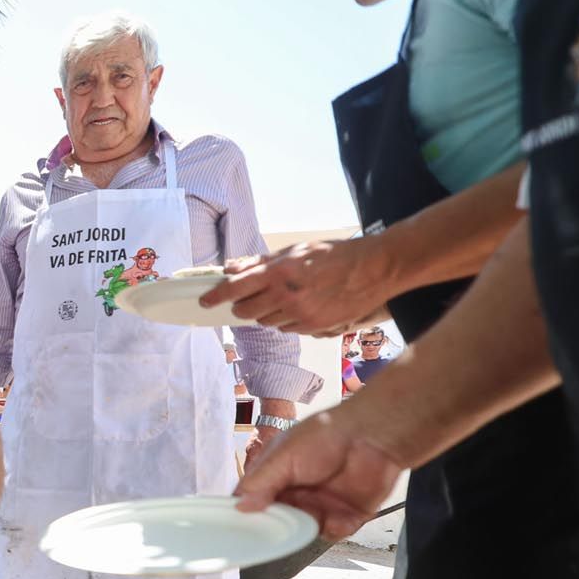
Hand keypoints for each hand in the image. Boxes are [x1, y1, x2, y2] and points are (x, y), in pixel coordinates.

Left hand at [201, 239, 393, 336]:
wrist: (374, 269)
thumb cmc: (334, 254)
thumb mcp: (294, 250)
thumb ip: (260, 263)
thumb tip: (231, 269)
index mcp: (278, 272)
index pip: (235, 288)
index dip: (216, 296)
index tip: (205, 301)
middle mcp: (285, 296)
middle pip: (245, 312)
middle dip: (241, 306)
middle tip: (246, 299)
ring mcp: (300, 314)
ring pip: (266, 322)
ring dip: (265, 313)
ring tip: (282, 298)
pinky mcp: (314, 327)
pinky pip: (287, 329)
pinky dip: (285, 320)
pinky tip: (298, 307)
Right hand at [234, 409, 404, 540]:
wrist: (372, 435)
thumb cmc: (325, 434)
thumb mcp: (283, 455)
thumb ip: (261, 482)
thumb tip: (240, 507)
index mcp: (274, 477)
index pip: (253, 501)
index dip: (247, 514)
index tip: (244, 525)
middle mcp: (295, 494)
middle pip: (277, 521)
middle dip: (280, 525)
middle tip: (286, 521)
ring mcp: (320, 505)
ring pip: (303, 531)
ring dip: (309, 527)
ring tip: (319, 513)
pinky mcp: (345, 515)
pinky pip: (333, 533)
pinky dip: (336, 528)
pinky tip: (341, 518)